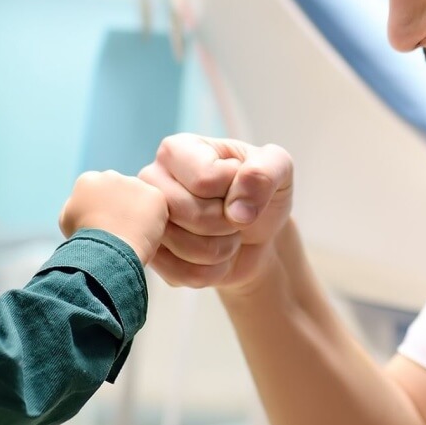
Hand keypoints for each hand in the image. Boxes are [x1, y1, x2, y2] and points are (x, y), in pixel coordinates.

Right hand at [59, 170, 167, 262]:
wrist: (107, 250)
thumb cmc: (84, 241)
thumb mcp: (67, 221)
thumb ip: (77, 206)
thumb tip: (86, 206)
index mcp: (88, 180)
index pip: (99, 191)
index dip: (103, 209)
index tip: (104, 226)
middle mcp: (111, 175)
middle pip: (120, 191)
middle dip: (122, 207)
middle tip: (121, 231)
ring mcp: (134, 183)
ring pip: (140, 197)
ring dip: (139, 212)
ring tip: (133, 236)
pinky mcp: (155, 195)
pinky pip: (157, 208)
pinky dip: (155, 221)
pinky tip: (146, 235)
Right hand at [138, 134, 292, 292]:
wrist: (256, 235)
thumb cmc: (260, 193)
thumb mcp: (279, 168)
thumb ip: (266, 171)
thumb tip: (238, 209)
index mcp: (176, 150)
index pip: (205, 179)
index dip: (235, 192)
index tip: (240, 188)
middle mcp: (150, 183)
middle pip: (189, 213)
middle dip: (227, 223)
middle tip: (235, 217)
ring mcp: (146, 222)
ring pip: (186, 248)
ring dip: (223, 249)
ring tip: (227, 235)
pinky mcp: (152, 258)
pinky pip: (184, 275)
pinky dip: (214, 272)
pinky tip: (216, 257)